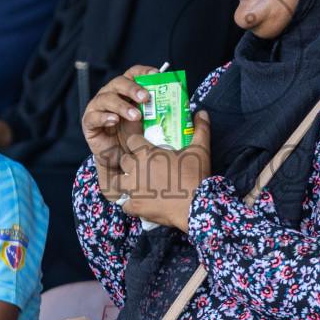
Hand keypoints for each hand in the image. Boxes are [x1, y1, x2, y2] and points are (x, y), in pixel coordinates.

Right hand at [81, 67, 160, 194]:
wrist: (121, 164)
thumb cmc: (138, 141)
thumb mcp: (154, 127)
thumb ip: (168, 117)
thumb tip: (195, 111)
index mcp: (128, 92)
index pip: (134, 74)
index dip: (144, 71)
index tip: (157, 75)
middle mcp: (112, 95)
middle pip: (119, 82)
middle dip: (133, 88)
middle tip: (146, 97)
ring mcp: (99, 108)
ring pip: (106, 97)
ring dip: (122, 105)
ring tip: (135, 115)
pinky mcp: (89, 122)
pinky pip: (94, 116)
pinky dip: (105, 117)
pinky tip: (115, 121)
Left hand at [116, 111, 212, 231]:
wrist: (196, 205)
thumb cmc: (196, 175)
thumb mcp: (200, 150)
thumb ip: (200, 129)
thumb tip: (202, 112)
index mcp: (148, 153)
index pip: (132, 141)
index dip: (137, 143)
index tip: (143, 147)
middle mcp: (137, 169)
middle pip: (123, 161)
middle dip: (129, 162)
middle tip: (140, 166)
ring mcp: (134, 189)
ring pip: (117, 182)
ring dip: (124, 182)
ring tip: (134, 185)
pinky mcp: (136, 206)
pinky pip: (125, 205)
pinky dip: (131, 204)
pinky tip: (139, 203)